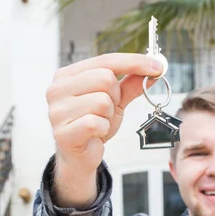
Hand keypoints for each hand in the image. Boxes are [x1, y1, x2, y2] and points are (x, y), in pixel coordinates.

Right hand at [46, 53, 162, 174]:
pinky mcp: (62, 132)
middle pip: (105, 79)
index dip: (134, 62)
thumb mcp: (115, 101)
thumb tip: (155, 69)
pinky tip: (95, 134)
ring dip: (108, 115)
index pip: (106, 60)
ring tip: (99, 123)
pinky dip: (103, 129)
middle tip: (107, 111)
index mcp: (67, 75)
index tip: (158, 67)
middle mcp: (56, 89)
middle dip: (115, 97)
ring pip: (102, 102)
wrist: (81, 156)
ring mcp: (56, 111)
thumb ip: (131, 84)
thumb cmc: (94, 124)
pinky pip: (96, 123)